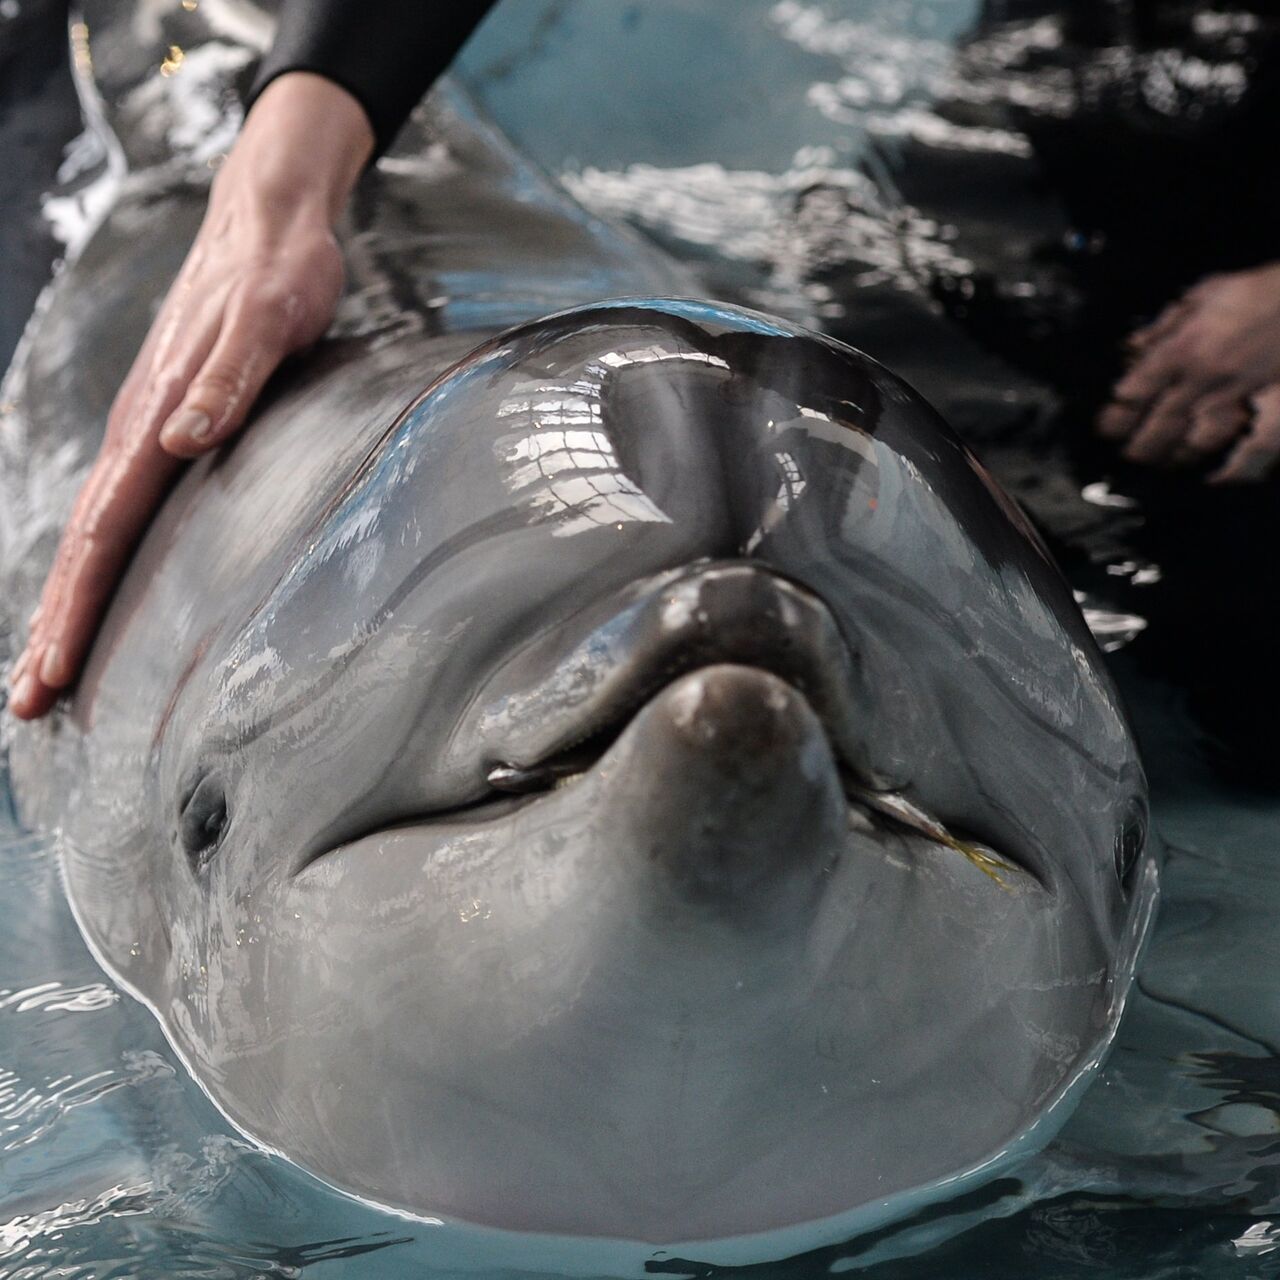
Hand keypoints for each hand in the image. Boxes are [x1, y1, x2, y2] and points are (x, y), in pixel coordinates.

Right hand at [8, 73, 372, 719]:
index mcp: (155, 419)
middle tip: (27, 704)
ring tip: (48, 668)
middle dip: (57, 628)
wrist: (268, 221)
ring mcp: (150, 431)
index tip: (54, 673)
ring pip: (100, 534)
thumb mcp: (267, 319)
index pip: (104, 532)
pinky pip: (127, 510)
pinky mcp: (171, 426)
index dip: (77, 607)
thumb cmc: (276, 271)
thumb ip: (231, 378)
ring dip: (72, 603)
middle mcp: (140, 432)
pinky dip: (104, 562)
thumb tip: (181, 440)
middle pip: (88, 547)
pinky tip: (106, 588)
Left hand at [1097, 261, 1279, 482]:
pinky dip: (1236, 470)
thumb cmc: (1264, 289)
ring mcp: (1244, 397)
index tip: (1106, 430)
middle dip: (1140, 447)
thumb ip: (1167, 325)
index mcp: (1184, 348)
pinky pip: (1256, 450)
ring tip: (1166, 463)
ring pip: (1198, 441)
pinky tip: (1219, 479)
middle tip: (1131, 456)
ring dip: (1177, 457)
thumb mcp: (1207, 293)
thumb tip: (1131, 349)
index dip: (1115, 417)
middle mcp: (1207, 378)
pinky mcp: (1279, 409)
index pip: (1135, 393)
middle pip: (1161, 426)